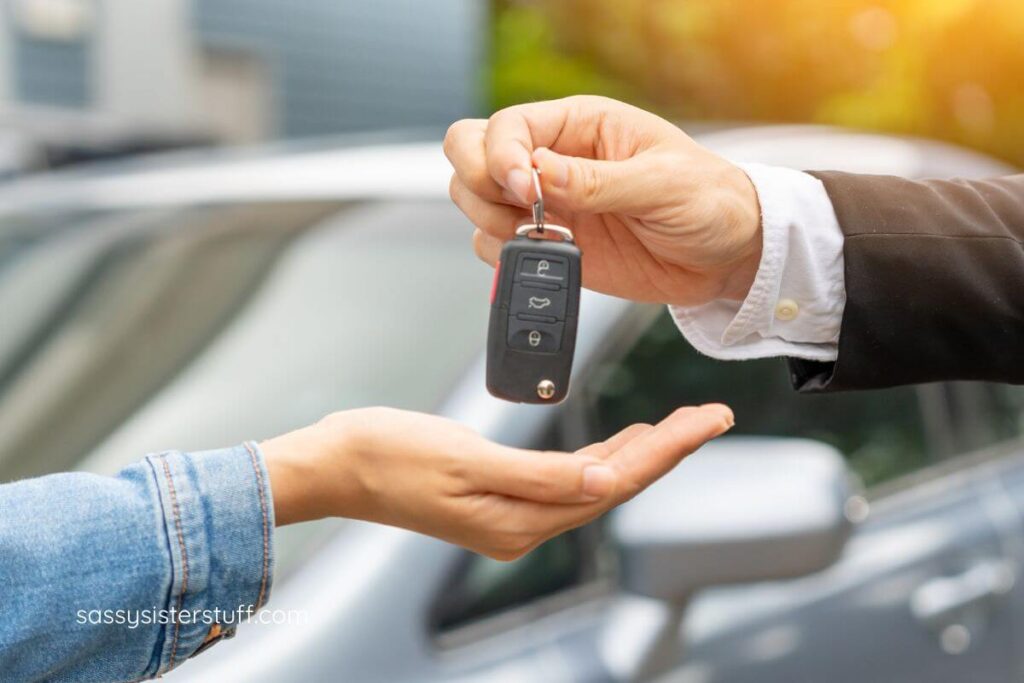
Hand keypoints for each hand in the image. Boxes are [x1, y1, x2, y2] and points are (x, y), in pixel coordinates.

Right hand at [261, 405, 732, 559]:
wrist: (336, 464)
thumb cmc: (389, 455)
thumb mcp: (466, 460)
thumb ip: (540, 477)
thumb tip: (606, 485)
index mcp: (520, 520)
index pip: (615, 483)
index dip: (668, 450)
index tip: (708, 421)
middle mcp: (523, 525)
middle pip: (614, 484)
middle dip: (666, 449)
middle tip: (710, 415)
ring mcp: (510, 513)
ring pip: (594, 482)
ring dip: (638, 453)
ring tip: (679, 425)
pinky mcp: (497, 496)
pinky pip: (565, 479)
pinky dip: (598, 458)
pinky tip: (615, 444)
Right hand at [444, 95, 762, 305]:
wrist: (727, 256)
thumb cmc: (708, 201)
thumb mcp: (662, 184)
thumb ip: (596, 181)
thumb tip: (538, 172)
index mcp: (579, 126)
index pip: (506, 126)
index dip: (500, 156)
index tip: (526, 190)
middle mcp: (553, 160)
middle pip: (471, 154)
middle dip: (480, 184)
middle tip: (518, 211)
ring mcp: (546, 205)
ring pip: (474, 201)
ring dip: (490, 221)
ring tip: (541, 236)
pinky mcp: (549, 245)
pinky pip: (495, 247)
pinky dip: (506, 257)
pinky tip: (549, 256)